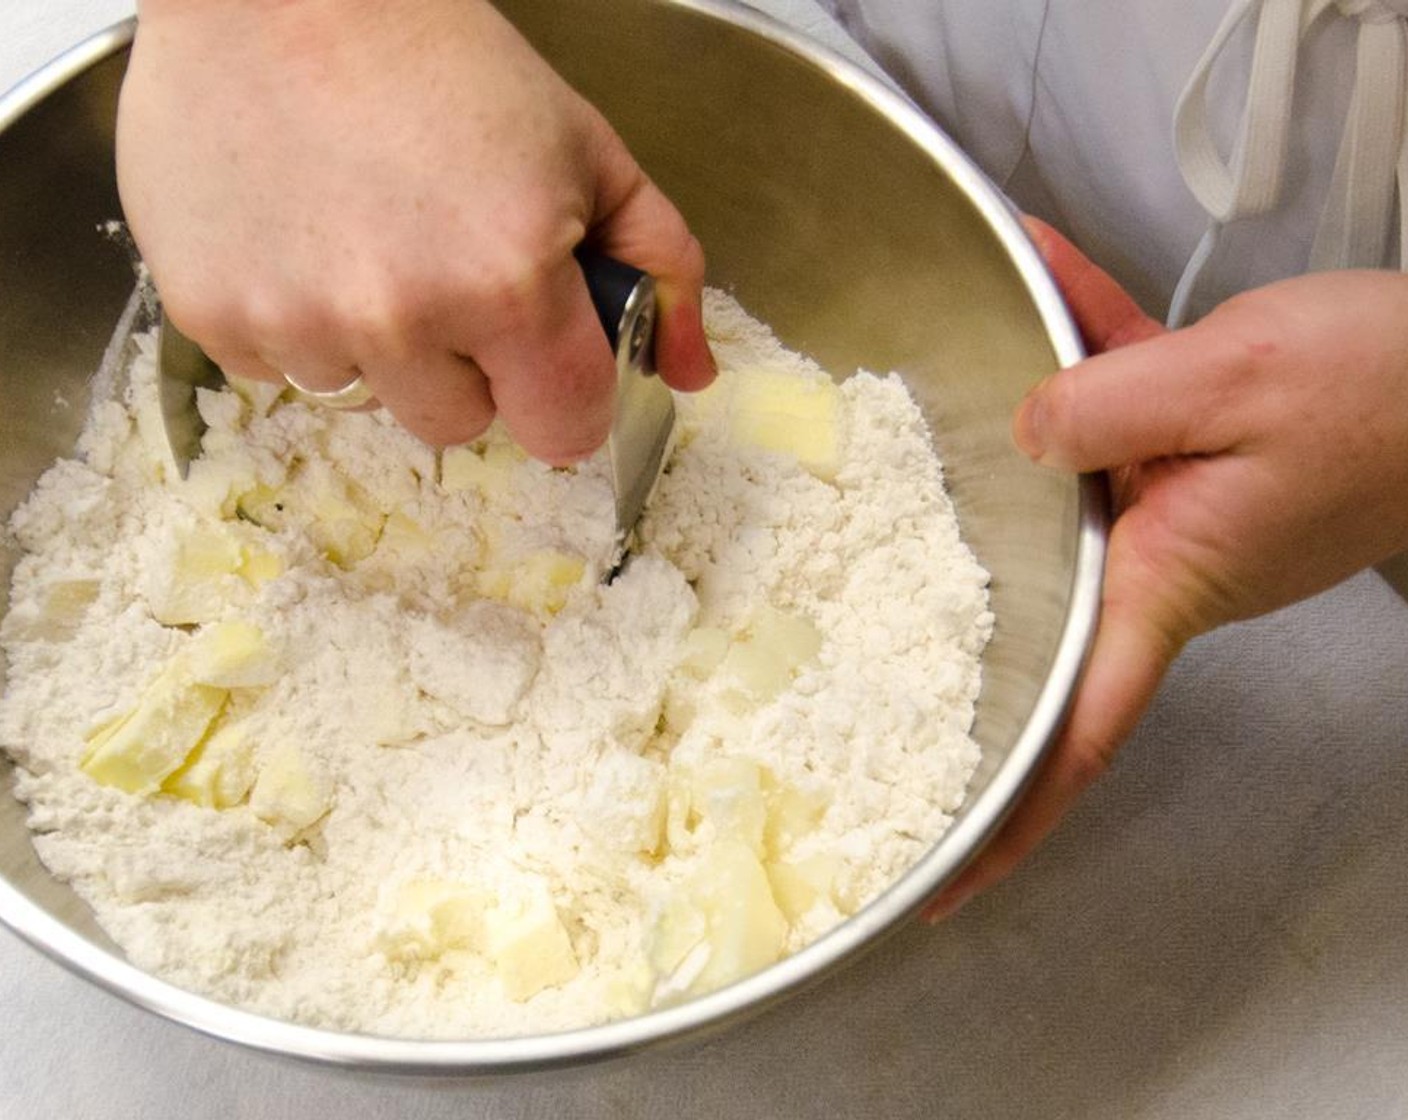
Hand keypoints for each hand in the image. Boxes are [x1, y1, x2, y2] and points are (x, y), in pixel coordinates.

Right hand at [116, 0, 714, 460]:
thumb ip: (661, 270)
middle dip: (467, 368)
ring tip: (365, 237)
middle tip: (445, 269)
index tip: (544, 356)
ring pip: (367, 400)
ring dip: (377, 345)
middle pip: (461, 425)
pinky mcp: (212, 315)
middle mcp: (401, 318)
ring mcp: (298, 323)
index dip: (561, 392)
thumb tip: (693, 373)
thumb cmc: (443, 60)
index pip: (563, 429)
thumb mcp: (588, 154)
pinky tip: (302, 238)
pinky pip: (280, 371)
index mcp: (510, 283)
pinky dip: (297, 322)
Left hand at [925, 218, 1407, 920]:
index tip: (942, 881)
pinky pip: (1112, 406)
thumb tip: (1020, 431)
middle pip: (1037, 606)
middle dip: (957, 607)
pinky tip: (1044, 277)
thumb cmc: (1387, 394)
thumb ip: (1103, 405)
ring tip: (925, 362)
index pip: (1074, 735)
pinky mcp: (1193, 450)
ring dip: (1007, 421)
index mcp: (1166, 586)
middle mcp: (1160, 565)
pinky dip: (1080, 353)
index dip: (1008, 819)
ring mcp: (1174, 510)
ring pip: (1059, 477)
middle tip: (851, 634)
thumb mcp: (1232, 384)